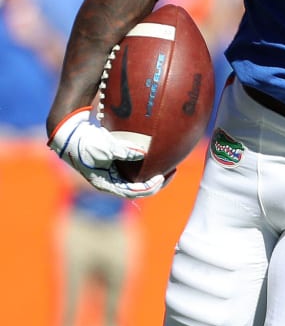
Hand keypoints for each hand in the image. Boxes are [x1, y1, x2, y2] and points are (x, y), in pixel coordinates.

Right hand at [48, 108, 166, 198]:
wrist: (69, 133)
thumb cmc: (84, 142)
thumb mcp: (103, 147)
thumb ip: (122, 151)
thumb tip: (142, 153)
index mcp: (107, 183)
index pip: (134, 192)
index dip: (150, 187)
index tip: (162, 177)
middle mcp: (112, 181)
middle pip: (139, 189)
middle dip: (157, 182)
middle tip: (173, 171)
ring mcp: (114, 173)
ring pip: (139, 179)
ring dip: (154, 174)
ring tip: (170, 166)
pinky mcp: (115, 164)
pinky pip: (135, 169)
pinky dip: (146, 165)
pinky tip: (158, 156)